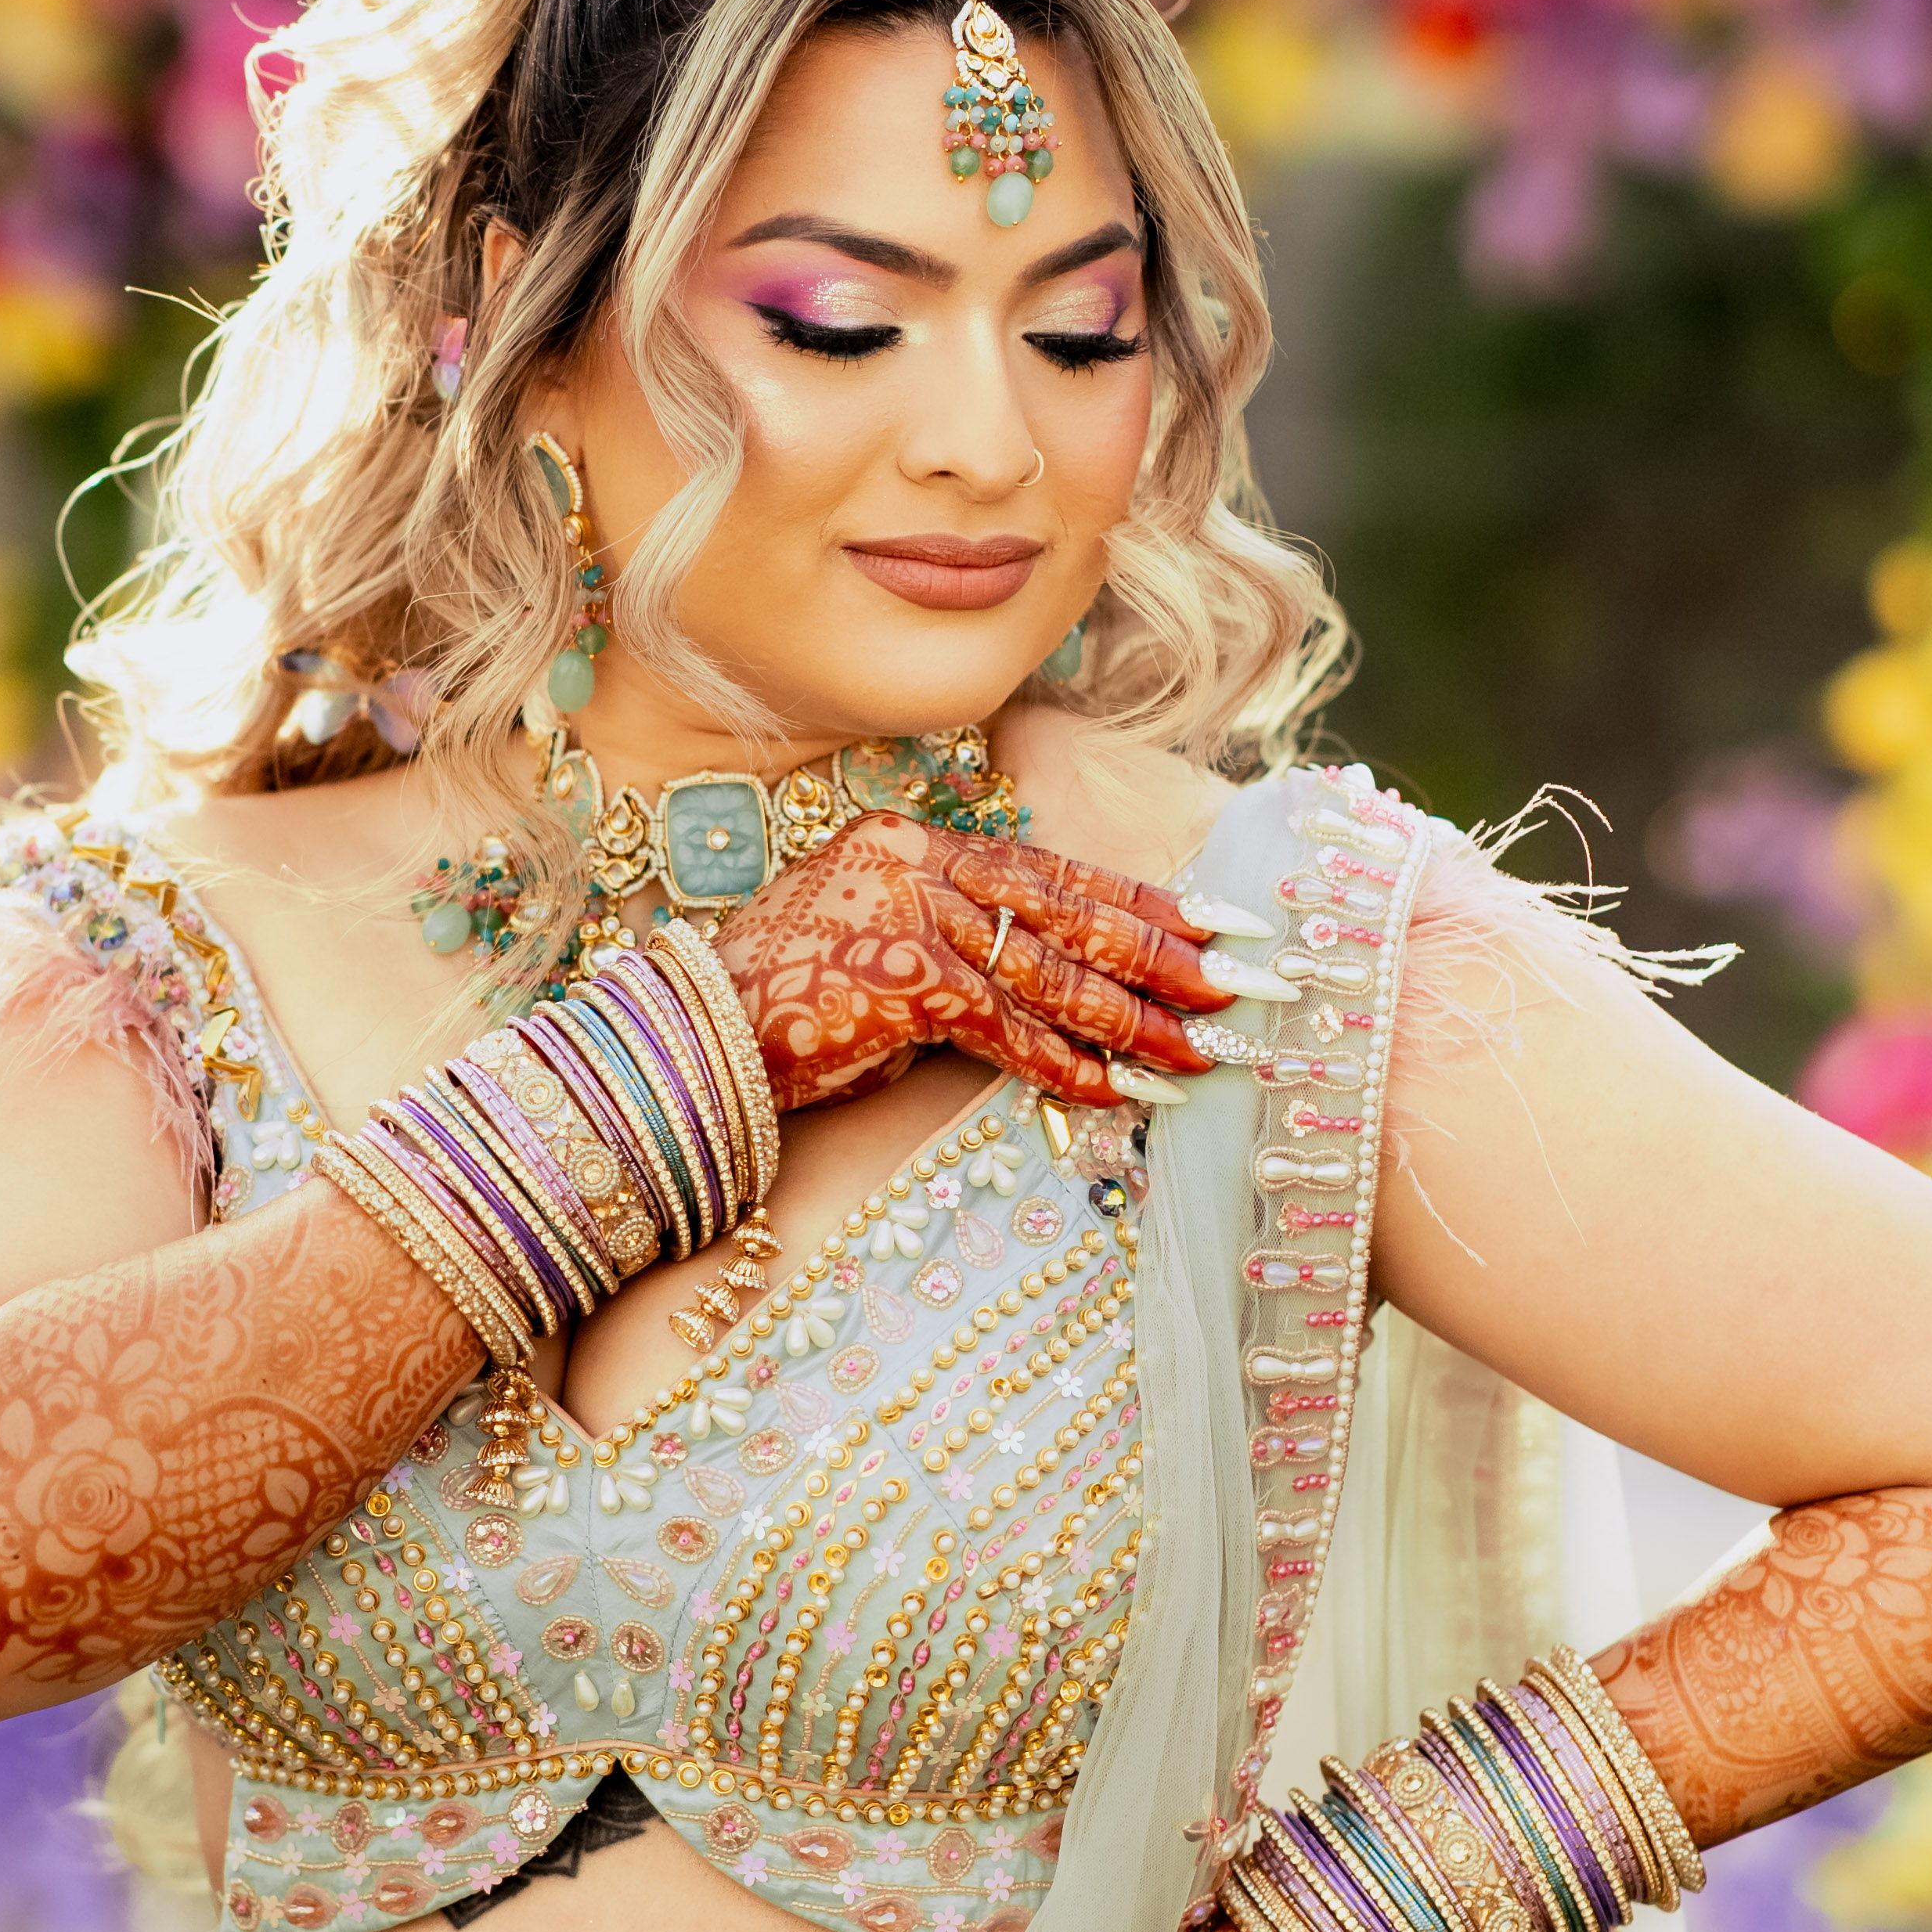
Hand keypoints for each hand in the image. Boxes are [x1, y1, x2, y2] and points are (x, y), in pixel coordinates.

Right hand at [709, 821, 1249, 1111]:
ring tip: (1202, 1052)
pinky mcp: (891, 976)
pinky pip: (1001, 1026)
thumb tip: (1060, 992)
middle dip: (1167, 953)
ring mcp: (901, 911)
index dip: (1142, 901)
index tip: (1220, 922)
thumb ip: (960, 954)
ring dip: (1133, 1020)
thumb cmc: (781, 1009)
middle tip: (1249, 981)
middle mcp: (913, 859)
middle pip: (1067, 910)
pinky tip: (1113, 1090)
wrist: (682, 1041)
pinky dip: (1059, 1062)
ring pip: (1047, 970)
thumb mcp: (880, 957)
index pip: (1051, 872)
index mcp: (914, 841)